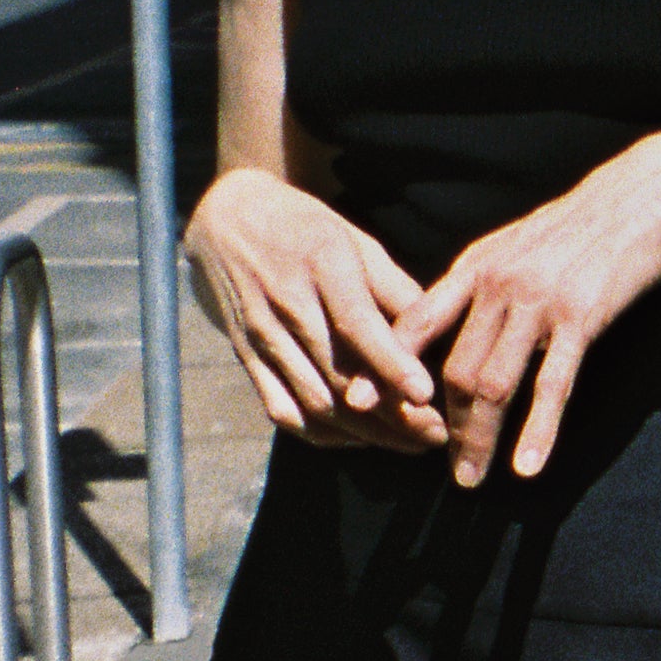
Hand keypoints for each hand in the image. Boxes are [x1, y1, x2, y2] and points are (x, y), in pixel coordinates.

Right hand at [182, 166, 441, 450]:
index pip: (355, 321)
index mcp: (321, 262)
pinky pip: (282, 410)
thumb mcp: (355, 240)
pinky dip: (323, 434)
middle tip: (436, 434)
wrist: (224, 217)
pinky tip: (359, 438)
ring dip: (365, 433)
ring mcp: (260, 334)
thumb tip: (436, 335)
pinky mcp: (245, 357)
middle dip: (392, 414)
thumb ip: (394, 288)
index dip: (390, 362)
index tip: (425, 394)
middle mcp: (286, 301)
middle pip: (338, 374)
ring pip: (313, 401)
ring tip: (410, 443)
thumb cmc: (306, 229)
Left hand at [410, 133, 660, 487]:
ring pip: (492, 384)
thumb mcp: (515, 243)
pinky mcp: (580, 318)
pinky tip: (526, 467)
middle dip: (440, 425)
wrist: (644, 197)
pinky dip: (537, 431)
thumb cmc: (581, 224)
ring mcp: (537, 302)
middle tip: (438, 465)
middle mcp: (496, 284)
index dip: (386, 368)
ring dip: (478, 438)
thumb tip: (445, 319)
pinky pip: (552, 385)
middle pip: (452, 368)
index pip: (414, 324)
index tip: (361, 405)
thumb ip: (479, 282)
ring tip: (470, 478)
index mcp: (474, 266)